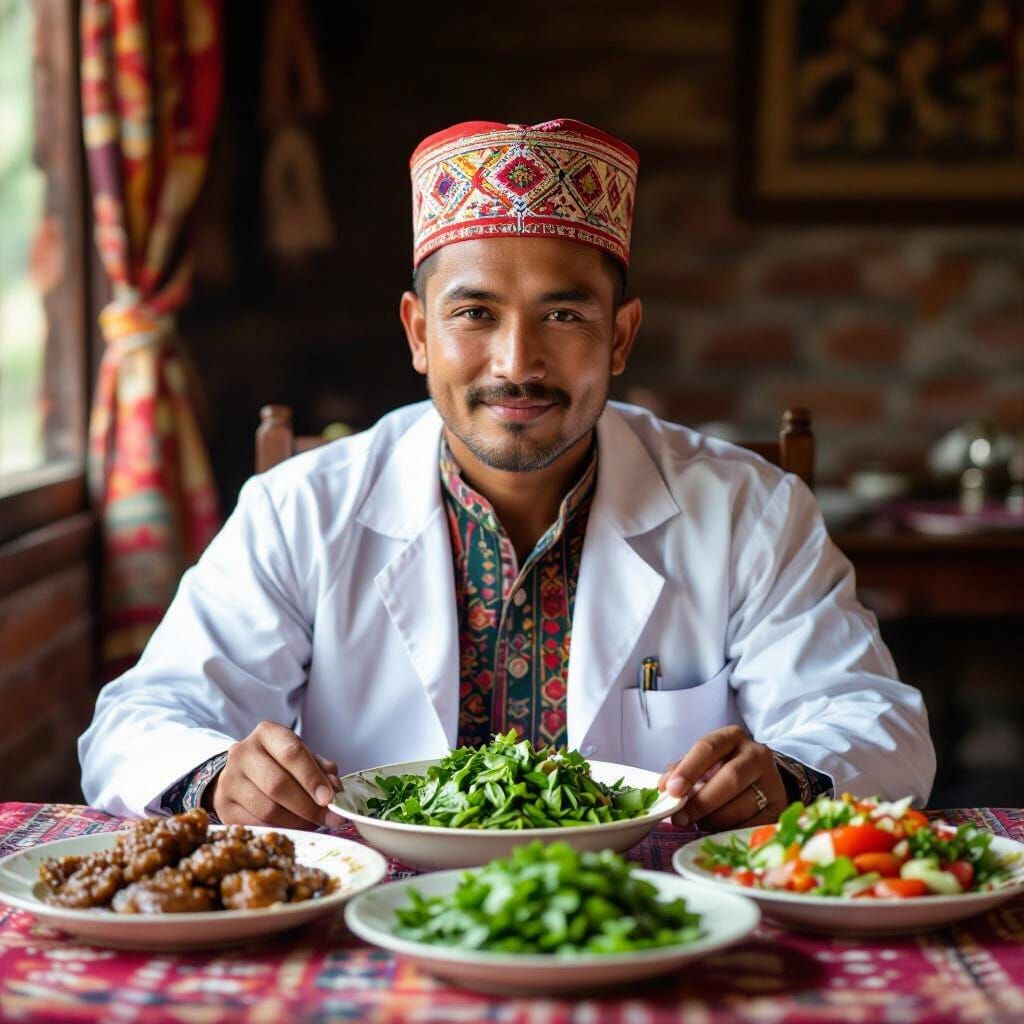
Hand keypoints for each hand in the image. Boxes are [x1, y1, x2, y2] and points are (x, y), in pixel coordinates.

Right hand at [208, 721, 342, 829]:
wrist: (240, 773)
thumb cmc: (278, 762)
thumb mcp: (301, 756)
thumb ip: (320, 769)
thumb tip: (334, 789)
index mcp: (266, 733)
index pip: (291, 753)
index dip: (312, 778)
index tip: (329, 798)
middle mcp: (243, 753)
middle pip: (278, 784)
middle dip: (308, 806)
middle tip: (329, 818)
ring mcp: (229, 780)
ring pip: (267, 809)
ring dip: (297, 821)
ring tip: (315, 824)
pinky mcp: (224, 807)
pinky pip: (256, 825)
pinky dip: (280, 829)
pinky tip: (295, 828)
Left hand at [657, 725, 786, 830]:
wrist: (764, 778)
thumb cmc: (725, 768)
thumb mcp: (705, 762)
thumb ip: (683, 771)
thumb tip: (664, 787)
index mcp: (732, 738)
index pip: (708, 748)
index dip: (688, 769)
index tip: (671, 790)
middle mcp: (757, 755)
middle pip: (730, 778)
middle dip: (701, 801)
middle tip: (680, 818)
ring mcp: (773, 782)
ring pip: (741, 805)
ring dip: (714, 819)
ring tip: (699, 823)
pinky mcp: (780, 808)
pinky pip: (752, 824)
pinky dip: (731, 831)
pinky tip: (719, 830)